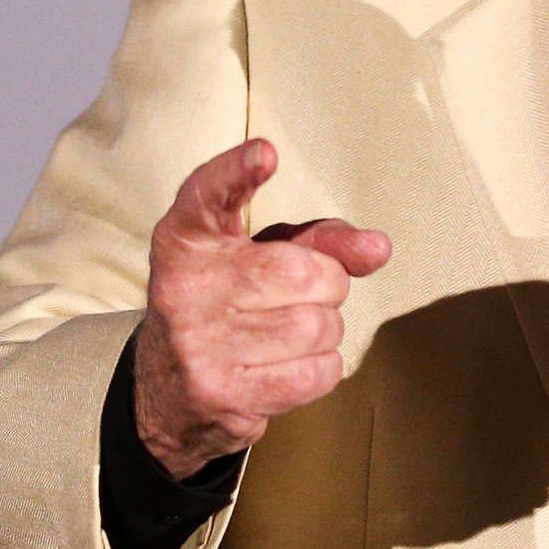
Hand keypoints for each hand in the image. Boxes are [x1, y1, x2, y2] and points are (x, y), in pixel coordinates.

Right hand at [135, 138, 390, 479]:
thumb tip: (379, 248)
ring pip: (318, 326)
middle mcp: (185, 287)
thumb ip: (321, 240)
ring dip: (324, 330)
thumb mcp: (263, 255)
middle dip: (327, 284)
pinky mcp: (222, 393)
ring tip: (288, 332)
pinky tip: (289, 364)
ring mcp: (198, 344)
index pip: (207, 194)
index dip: (237, 171)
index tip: (266, 154)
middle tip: (304, 294)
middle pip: (304, 273)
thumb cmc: (230, 303)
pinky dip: (321, 367)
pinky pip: (317, 371)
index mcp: (186, 239)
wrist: (169, 390)